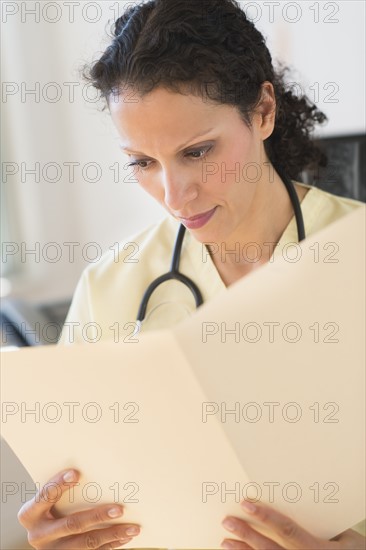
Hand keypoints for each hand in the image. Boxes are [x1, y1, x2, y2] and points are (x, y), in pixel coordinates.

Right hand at [17, 469, 140, 548]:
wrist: (41, 536)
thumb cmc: (48, 509)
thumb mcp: (47, 500)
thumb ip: (61, 490)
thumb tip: (93, 468)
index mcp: (30, 514)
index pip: (45, 496)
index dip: (59, 484)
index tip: (76, 473)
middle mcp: (38, 535)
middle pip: (72, 524)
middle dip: (98, 516)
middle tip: (120, 509)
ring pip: (86, 543)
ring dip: (112, 534)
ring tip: (132, 527)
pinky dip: (111, 544)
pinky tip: (126, 537)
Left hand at [221, 499, 365, 548]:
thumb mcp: (346, 536)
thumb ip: (322, 522)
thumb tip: (300, 498)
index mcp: (317, 549)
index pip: (287, 530)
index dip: (266, 517)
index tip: (247, 503)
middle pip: (270, 548)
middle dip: (247, 534)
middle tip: (228, 521)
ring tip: (226, 541)